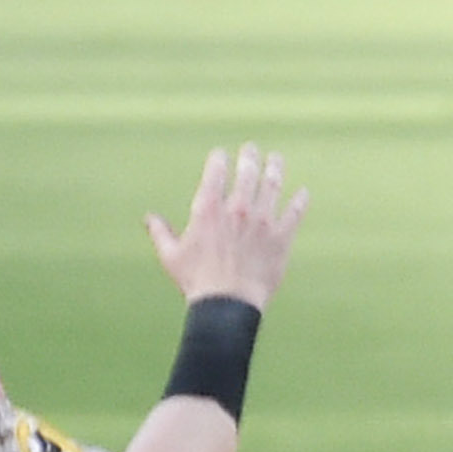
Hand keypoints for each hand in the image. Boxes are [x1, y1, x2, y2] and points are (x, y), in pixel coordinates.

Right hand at [145, 144, 307, 307]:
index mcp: (208, 210)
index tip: (221, 154)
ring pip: (273, 185)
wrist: (226, 303)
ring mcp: (263, 221)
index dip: (219, 159)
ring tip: (276, 159)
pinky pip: (295, 211)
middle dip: (249, 156)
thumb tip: (148, 218)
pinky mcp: (281, 236)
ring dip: (275, 168)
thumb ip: (160, 232)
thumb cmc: (196, 281)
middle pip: (247, 172)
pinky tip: (303, 192)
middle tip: (251, 148)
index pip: (216, 173)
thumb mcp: (170, 256)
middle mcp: (237, 209)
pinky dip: (300, 200)